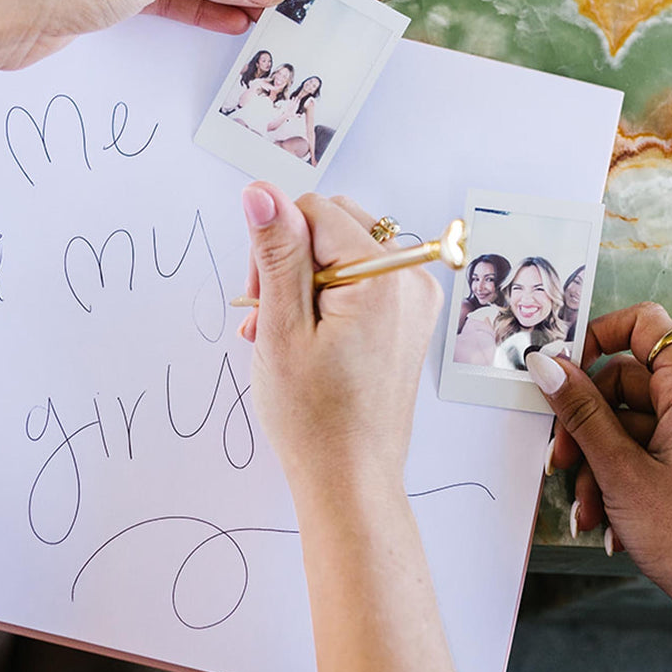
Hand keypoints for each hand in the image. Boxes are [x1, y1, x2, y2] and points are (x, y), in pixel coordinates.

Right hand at [239, 185, 441, 500]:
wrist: (352, 479)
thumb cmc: (315, 418)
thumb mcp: (282, 328)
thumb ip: (276, 253)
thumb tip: (261, 192)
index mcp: (382, 277)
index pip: (315, 210)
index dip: (275, 245)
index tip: (258, 296)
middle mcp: (409, 280)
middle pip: (333, 225)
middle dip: (289, 260)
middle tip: (266, 316)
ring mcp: (413, 301)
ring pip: (342, 253)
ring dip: (301, 282)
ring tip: (277, 334)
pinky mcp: (407, 320)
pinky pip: (361, 283)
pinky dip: (326, 299)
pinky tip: (300, 337)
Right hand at [525, 302, 671, 630]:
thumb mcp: (621, 471)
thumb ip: (580, 411)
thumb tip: (546, 363)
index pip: (643, 325)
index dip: (595, 339)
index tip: (560, 375)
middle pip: (626, 383)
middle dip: (587, 428)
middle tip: (561, 466)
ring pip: (633, 423)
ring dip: (601, 463)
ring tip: (589, 511)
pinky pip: (652, 448)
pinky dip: (625, 476)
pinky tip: (609, 520)